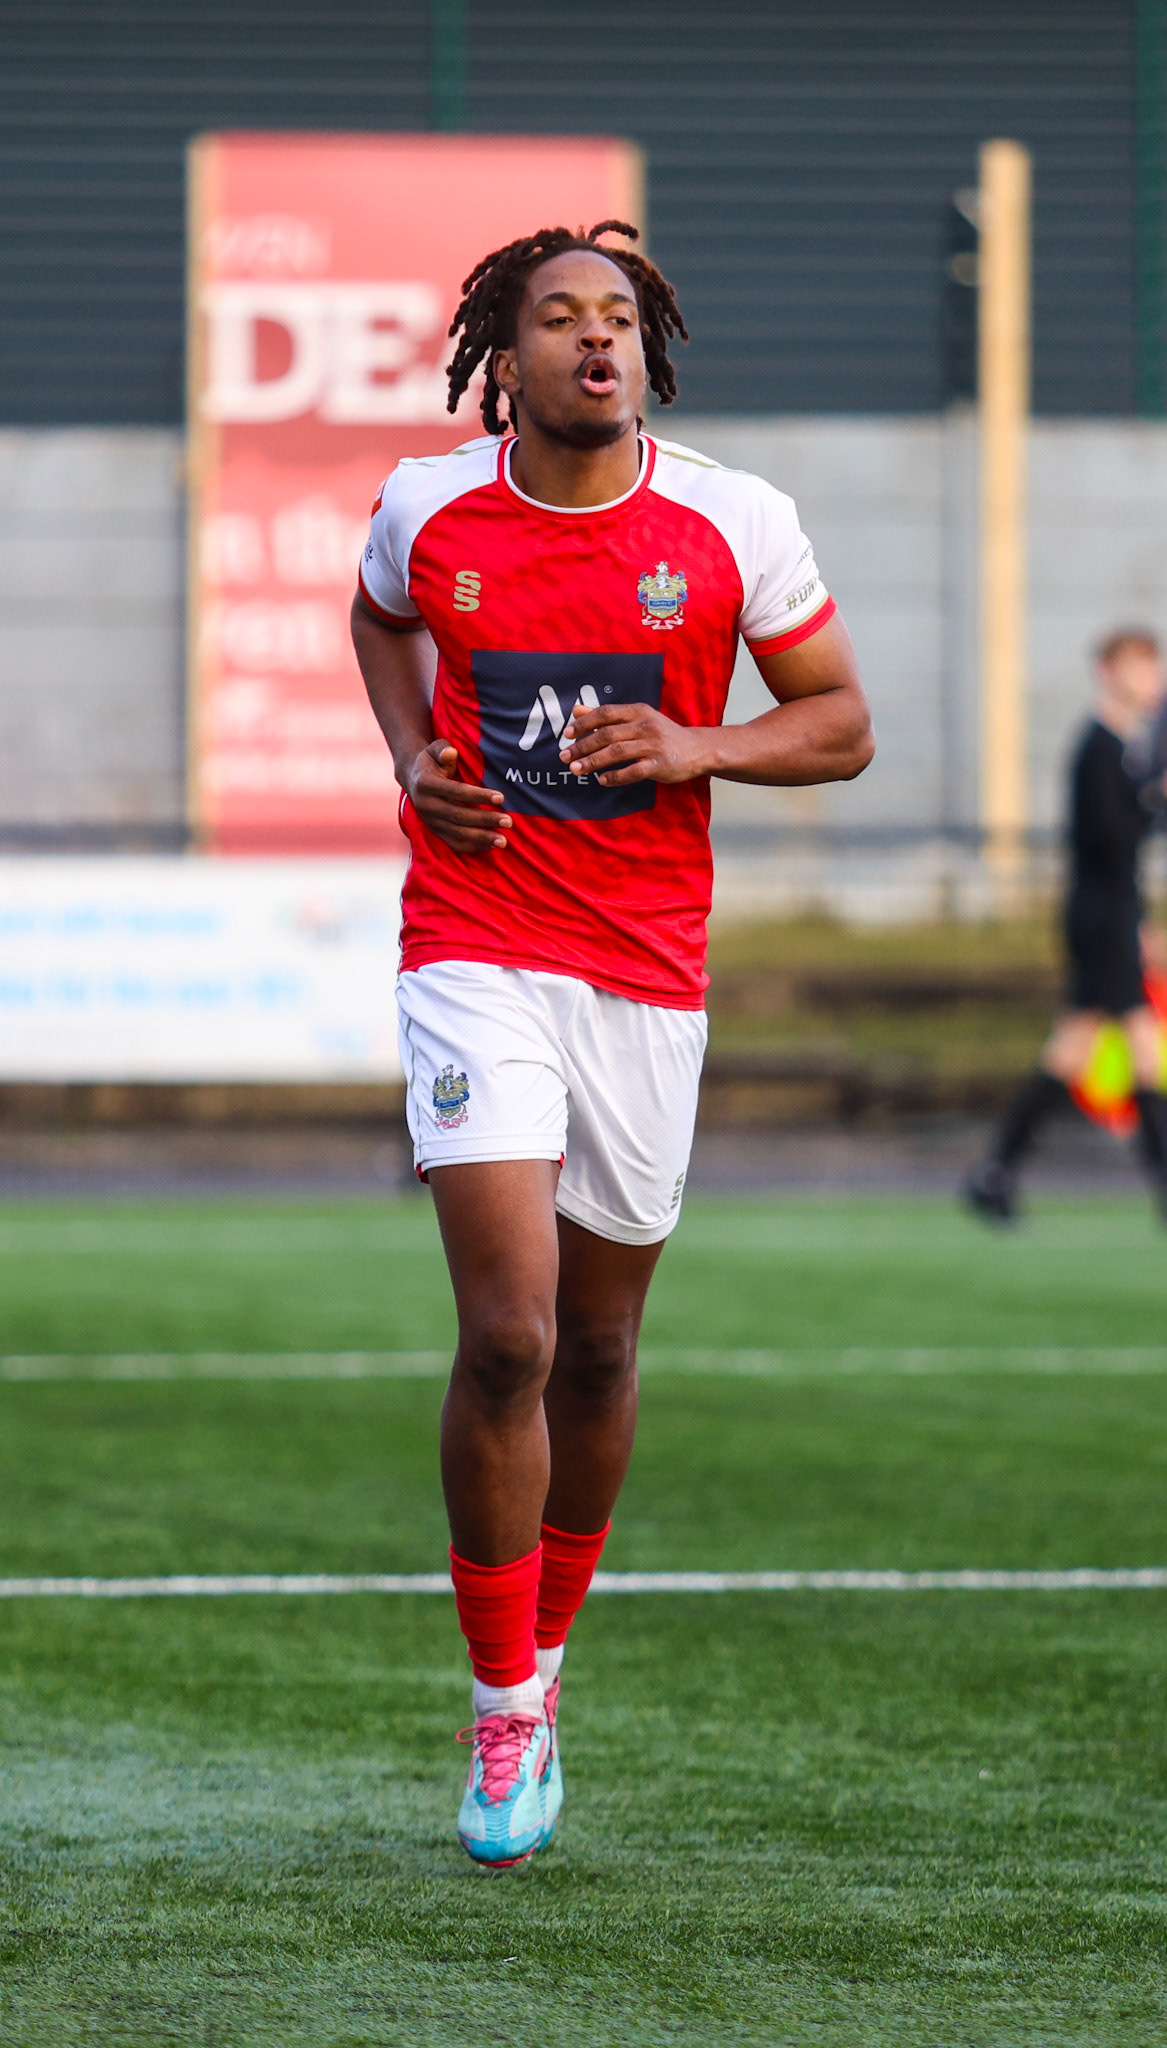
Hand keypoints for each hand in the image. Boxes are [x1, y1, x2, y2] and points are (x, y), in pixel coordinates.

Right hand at [403, 740, 510, 854]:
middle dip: (485, 819)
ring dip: (481, 838)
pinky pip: (454, 843)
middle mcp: (425, 805)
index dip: (479, 795)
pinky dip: (473, 846)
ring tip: (503, 840)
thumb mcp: (436, 749)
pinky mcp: (434, 831)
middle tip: (508, 821)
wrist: (414, 777)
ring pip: (457, 833)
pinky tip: (491, 845)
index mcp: (425, 783)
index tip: (501, 797)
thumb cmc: (432, 760)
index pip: (456, 791)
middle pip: (458, 816)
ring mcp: (429, 821)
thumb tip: (451, 752)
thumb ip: (443, 749)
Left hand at [558, 702, 709, 785]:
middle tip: (564, 756)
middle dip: (583, 746)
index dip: (585, 723)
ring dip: (593, 761)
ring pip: (617, 752)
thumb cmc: (661, 733)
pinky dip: (616, 776)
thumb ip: (606, 715)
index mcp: (638, 711)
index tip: (567, 733)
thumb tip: (576, 710)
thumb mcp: (637, 718)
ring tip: (576, 769)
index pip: (606, 713)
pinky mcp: (660, 764)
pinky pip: (633, 771)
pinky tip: (602, 780)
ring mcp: (653, 745)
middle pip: (608, 734)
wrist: (697, 749)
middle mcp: (645, 725)